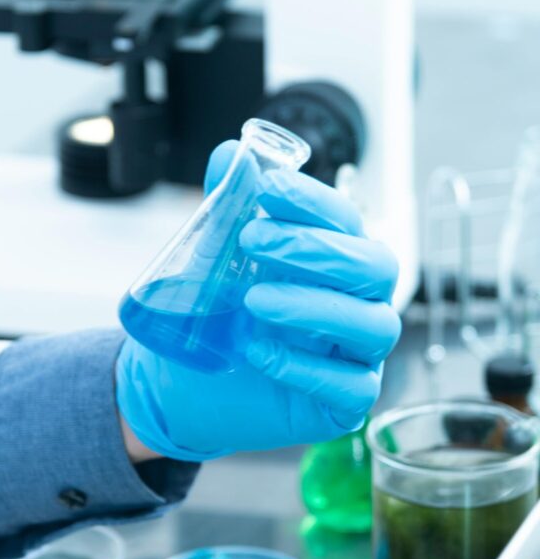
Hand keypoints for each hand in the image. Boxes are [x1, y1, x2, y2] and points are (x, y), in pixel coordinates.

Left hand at [116, 141, 400, 462]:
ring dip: (313, 306)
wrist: (183, 384)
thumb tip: (230, 154)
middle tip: (252, 242)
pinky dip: (306, 368)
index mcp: (334, 260)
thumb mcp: (213, 258)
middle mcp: (357, 302)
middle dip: (316, 248)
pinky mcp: (343, 404)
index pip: (346, 220)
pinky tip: (258, 352)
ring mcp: (356, 355)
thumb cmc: (216, 315)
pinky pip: (352, 387)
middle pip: (376, 266)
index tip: (266, 187)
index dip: (313, 200)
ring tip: (253, 300)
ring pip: (373, 325)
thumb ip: (226, 207)